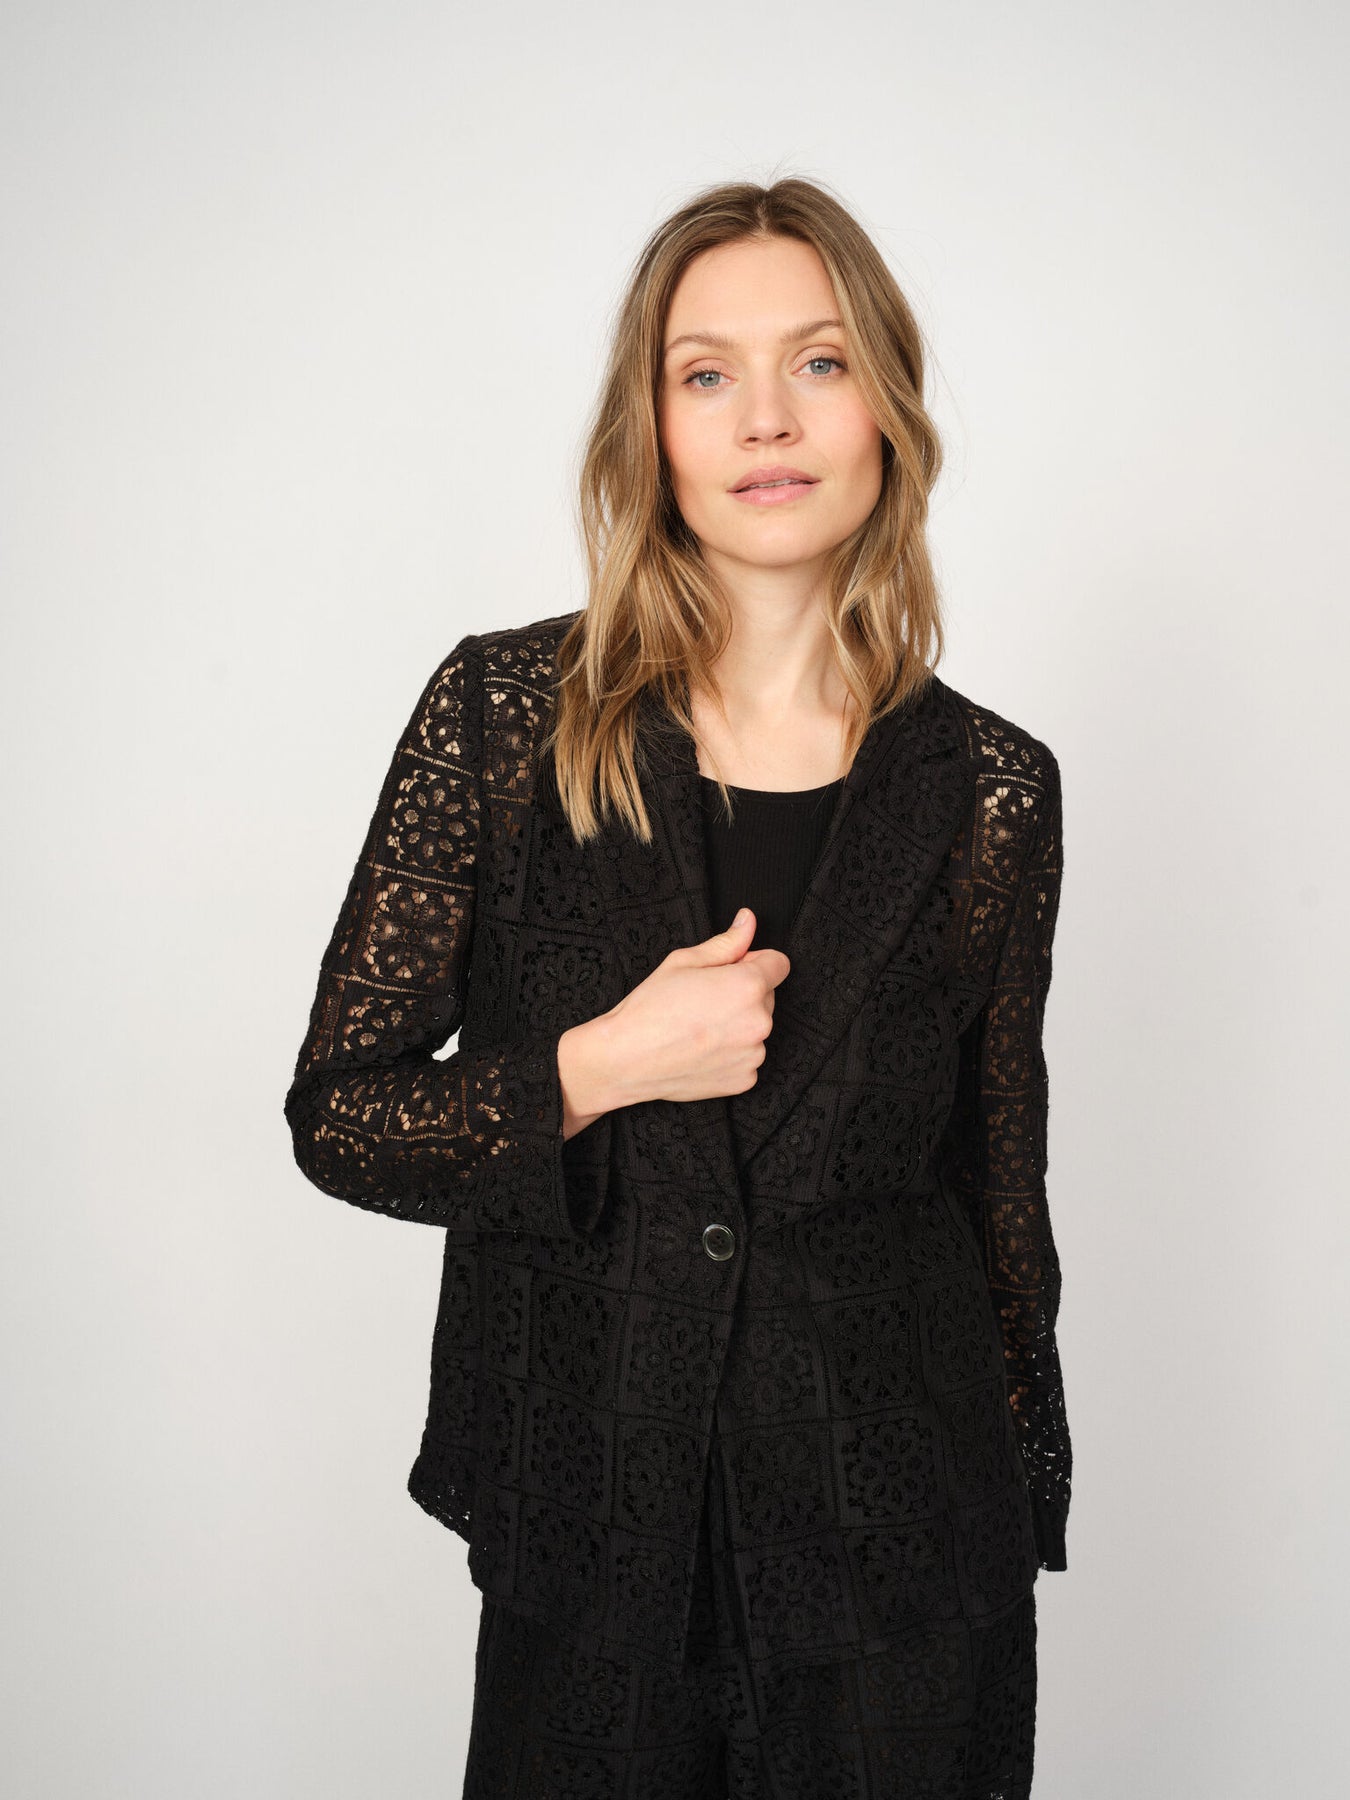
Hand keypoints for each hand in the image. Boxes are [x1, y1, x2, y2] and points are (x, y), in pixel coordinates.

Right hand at [561, 910, 788, 1126]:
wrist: (627, 1058)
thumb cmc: (651, 1008)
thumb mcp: (685, 961)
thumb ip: (727, 942)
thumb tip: (748, 921)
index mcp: (748, 986)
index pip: (779, 963)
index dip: (754, 961)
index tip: (730, 970)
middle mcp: (759, 1022)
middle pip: (767, 996)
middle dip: (744, 994)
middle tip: (704, 1000)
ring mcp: (754, 1054)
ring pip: (756, 1028)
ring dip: (738, 1025)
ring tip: (700, 1027)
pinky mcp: (745, 1080)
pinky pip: (747, 1057)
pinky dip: (731, 1054)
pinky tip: (702, 1049)